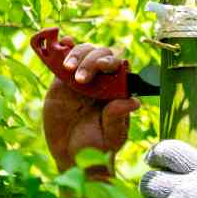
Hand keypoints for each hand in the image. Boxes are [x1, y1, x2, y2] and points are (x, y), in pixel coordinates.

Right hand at [42, 38, 139, 171]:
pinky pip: (63, 60)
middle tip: (81, 79)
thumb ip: (117, 119)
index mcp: (118, 91)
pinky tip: (62, 43)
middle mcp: (102, 80)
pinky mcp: (62, 80)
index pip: (120, 67)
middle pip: (101, 55)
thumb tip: (134, 102)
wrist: (71, 154)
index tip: (103, 66)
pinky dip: (63, 48)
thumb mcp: (110, 137)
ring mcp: (82, 78)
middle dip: (91, 61)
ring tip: (68, 69)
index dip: (112, 62)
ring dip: (77, 54)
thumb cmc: (97, 147)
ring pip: (84, 52)